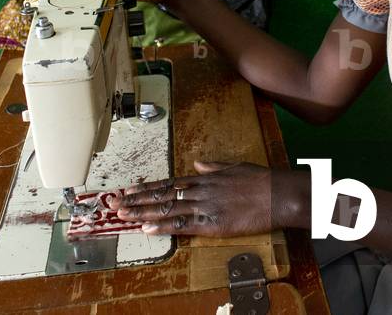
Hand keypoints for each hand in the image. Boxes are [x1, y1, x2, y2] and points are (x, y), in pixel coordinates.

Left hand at [108, 162, 296, 236]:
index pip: (168, 183)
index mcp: (204, 178)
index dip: (146, 187)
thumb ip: (214, 166)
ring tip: (122, 216)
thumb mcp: (234, 166)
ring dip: (142, 213)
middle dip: (135, 200)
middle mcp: (199, 190)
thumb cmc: (260, 180)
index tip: (128, 189)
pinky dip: (164, 227)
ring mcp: (205, 207)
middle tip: (114, 203)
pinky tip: (148, 229)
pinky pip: (183, 226)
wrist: (278, 194)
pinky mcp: (213, 224)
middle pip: (161, 195)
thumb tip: (198, 163)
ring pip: (167, 209)